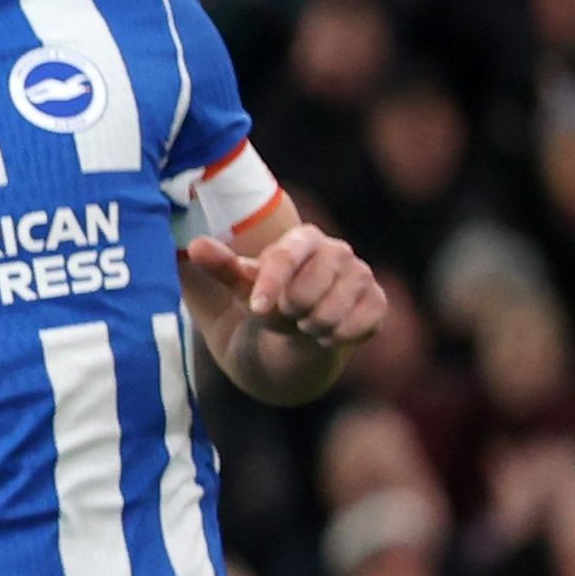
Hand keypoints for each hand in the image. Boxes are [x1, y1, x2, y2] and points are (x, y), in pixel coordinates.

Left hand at [183, 222, 384, 355]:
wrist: (302, 330)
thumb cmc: (271, 300)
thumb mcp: (243, 287)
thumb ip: (222, 267)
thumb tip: (196, 245)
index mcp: (303, 239)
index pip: (284, 257)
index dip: (269, 285)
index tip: (257, 309)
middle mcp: (338, 251)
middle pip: (308, 290)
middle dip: (290, 311)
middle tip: (289, 313)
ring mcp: (362, 274)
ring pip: (331, 312)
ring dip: (311, 327)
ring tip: (306, 323)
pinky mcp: (378, 301)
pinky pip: (356, 326)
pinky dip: (335, 337)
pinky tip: (328, 333)